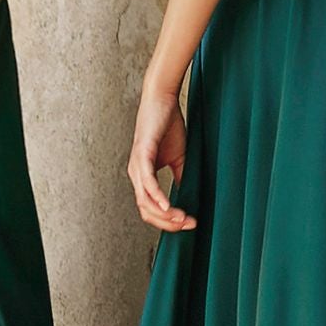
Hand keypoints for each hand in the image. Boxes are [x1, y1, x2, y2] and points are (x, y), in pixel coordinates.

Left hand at [127, 83, 196, 231]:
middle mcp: (136, 174)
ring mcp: (137, 166)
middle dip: (168, 223)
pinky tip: (168, 207)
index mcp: (142, 177)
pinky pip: (147, 182)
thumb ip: (180, 177)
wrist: (162, 101)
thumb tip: (188, 196)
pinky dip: (157, 197)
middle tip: (188, 225)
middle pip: (146, 211)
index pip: (151, 209)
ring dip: (165, 214)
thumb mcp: (178, 158)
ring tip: (182, 219)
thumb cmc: (168, 126)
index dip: (169, 221)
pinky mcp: (142, 154)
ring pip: (146, 201)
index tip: (190, 224)